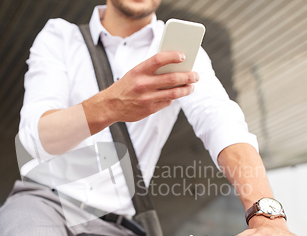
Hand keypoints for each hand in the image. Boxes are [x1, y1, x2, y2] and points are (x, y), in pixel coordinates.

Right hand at [83, 51, 198, 124]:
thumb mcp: (134, 73)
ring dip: (186, 89)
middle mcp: (143, 84)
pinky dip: (173, 98)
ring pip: (174, 93)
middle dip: (188, 76)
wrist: (110, 105)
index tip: (184, 56)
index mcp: (138, 71)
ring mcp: (146, 98)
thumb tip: (175, 66)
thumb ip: (152, 70)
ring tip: (192, 86)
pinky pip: (167, 102)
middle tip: (196, 75)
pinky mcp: (149, 109)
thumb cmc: (126, 86)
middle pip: (172, 78)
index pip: (159, 59)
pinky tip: (176, 94)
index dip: (173, 56)